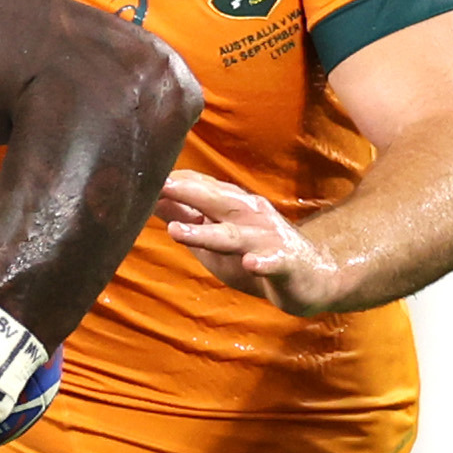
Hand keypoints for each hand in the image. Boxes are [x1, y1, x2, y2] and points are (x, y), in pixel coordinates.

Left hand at [162, 174, 346, 315]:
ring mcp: (267, 239)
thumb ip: (186, 218)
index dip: (172, 183)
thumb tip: (152, 200)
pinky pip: (273, 262)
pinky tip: (251, 264)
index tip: (138, 175)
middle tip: (155, 186)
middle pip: (215, 201)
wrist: (314, 277)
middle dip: (185, 193)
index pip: (200, 187)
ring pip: (233, 234)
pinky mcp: (284, 263)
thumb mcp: (216, 236)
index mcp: (233, 205)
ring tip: (176, 232)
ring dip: (205, 232)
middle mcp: (249, 216)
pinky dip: (263, 263)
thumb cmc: (256, 253)